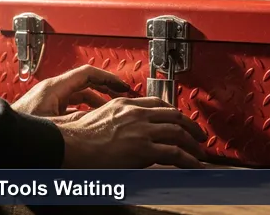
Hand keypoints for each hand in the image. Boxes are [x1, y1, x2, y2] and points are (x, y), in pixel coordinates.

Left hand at [11, 65, 130, 116]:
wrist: (1, 136)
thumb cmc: (20, 128)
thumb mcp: (56, 124)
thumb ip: (80, 119)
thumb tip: (102, 119)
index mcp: (54, 87)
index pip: (88, 73)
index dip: (109, 78)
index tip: (122, 84)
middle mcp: (51, 90)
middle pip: (86, 82)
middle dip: (106, 88)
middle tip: (121, 94)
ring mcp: (48, 99)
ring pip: (80, 94)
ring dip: (96, 100)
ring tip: (110, 108)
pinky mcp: (46, 109)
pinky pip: (72, 104)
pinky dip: (85, 108)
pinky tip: (91, 119)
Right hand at [58, 96, 207, 168]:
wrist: (69, 145)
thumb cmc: (75, 136)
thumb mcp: (97, 116)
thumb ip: (114, 119)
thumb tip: (121, 131)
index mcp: (124, 104)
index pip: (157, 103)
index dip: (173, 112)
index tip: (179, 119)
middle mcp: (136, 113)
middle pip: (174, 115)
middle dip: (190, 125)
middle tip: (198, 134)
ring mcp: (142, 130)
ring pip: (178, 132)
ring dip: (193, 143)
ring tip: (200, 152)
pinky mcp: (144, 149)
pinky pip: (174, 153)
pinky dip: (189, 159)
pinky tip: (194, 165)